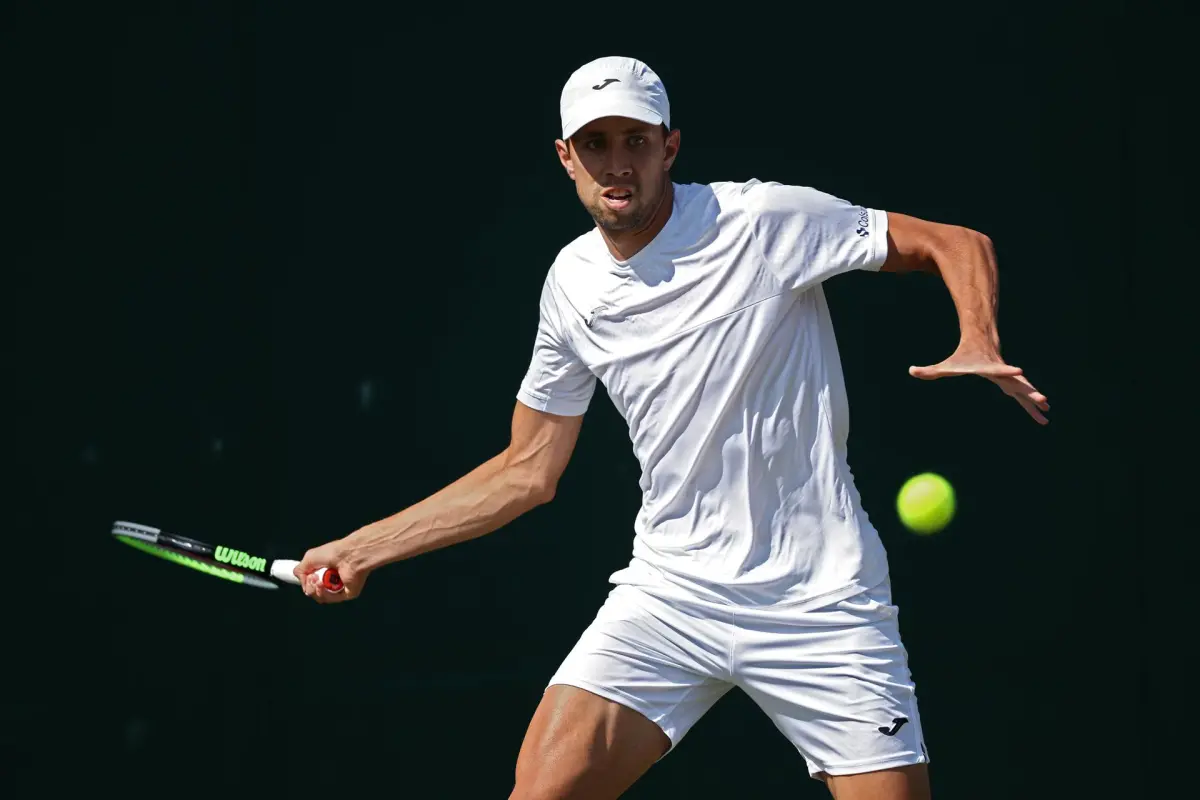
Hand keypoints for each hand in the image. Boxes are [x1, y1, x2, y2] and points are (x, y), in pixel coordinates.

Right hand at [293, 538, 369, 603]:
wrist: (349, 555)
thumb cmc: (333, 552)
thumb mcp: (309, 558)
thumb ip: (300, 570)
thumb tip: (301, 582)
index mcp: (324, 570)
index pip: (311, 583)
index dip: (305, 582)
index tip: (305, 577)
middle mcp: (331, 579)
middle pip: (314, 592)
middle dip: (309, 586)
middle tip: (312, 577)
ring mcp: (339, 587)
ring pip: (321, 597)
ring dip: (315, 590)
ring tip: (318, 580)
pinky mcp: (347, 593)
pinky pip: (332, 599)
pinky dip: (325, 593)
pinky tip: (323, 585)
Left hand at [909, 345, 1049, 424]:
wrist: (980, 341)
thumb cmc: (962, 356)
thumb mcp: (946, 365)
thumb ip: (929, 370)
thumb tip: (911, 370)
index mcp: (989, 368)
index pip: (999, 370)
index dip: (1008, 371)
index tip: (1020, 372)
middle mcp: (1002, 373)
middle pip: (1018, 384)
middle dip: (1031, 392)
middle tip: (1044, 400)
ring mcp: (1008, 378)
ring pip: (1024, 391)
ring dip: (1034, 402)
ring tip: (1047, 414)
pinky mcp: (1010, 383)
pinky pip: (1023, 394)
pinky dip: (1031, 403)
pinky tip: (1042, 413)